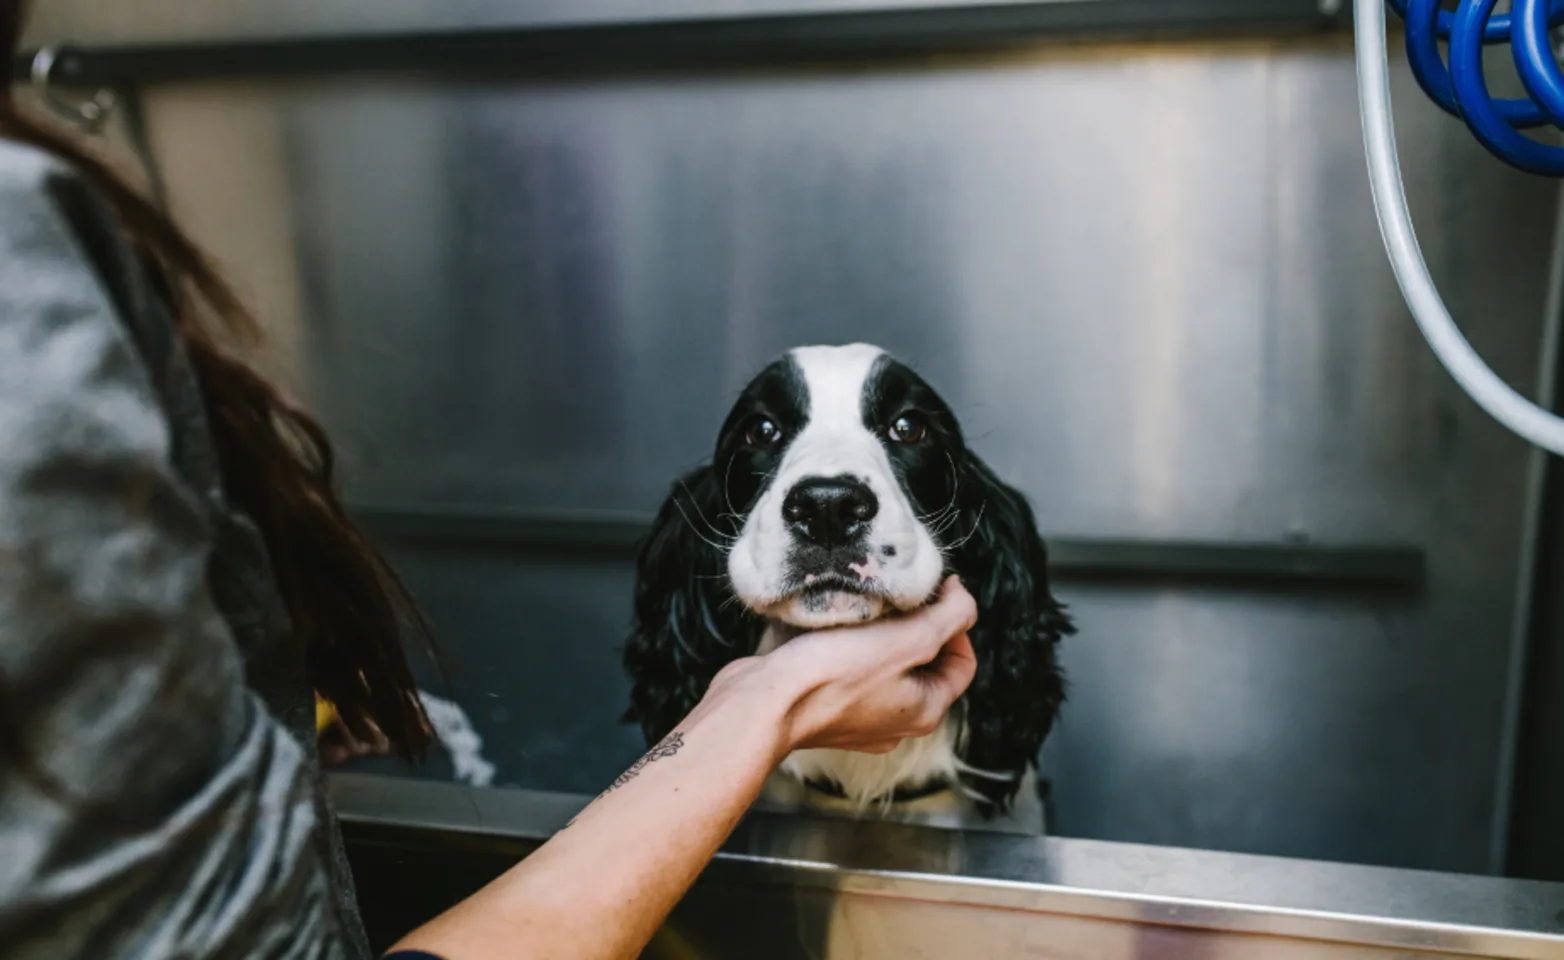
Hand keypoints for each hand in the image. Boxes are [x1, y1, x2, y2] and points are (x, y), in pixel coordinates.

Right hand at [701, 577, 978, 760]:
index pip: (962, 663)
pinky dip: (848, 648)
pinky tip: (833, 628)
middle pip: (923, 664)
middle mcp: (896, 722)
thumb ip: (949, 616)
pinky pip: (849, 671)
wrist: (763, 704)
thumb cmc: (834, 674)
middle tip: (897, 599)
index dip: (956, 622)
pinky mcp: (825, 709)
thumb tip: (962, 596)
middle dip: (916, 627)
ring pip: (885, 665)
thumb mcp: (909, 638)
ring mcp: (859, 720)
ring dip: (880, 634)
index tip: (935, 592)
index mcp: (925, 710)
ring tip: (865, 608)